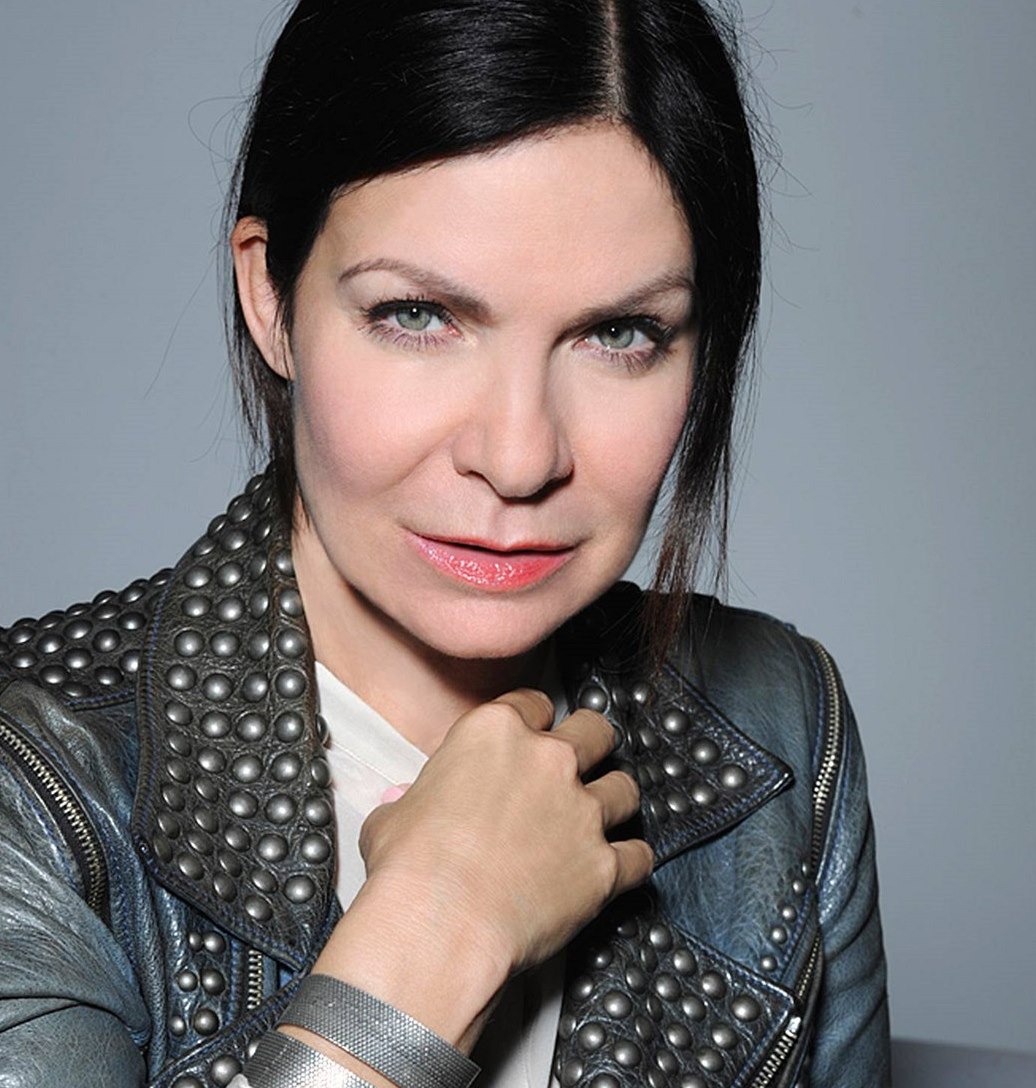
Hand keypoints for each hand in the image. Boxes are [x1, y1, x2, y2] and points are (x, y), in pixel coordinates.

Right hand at [310, 688, 650, 1051]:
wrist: (441, 927)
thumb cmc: (408, 869)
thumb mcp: (393, 816)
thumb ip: (411, 799)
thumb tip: (402, 801)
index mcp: (495, 732)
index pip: (533, 704)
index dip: (532, 722)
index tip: (530, 738)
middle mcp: (548, 760)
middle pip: (595, 730)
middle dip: (591, 744)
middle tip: (579, 764)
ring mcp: (582, 812)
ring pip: (625, 788)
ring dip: (614, 801)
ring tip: (601, 817)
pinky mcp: (604, 865)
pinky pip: (639, 855)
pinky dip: (631, 862)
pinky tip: (618, 869)